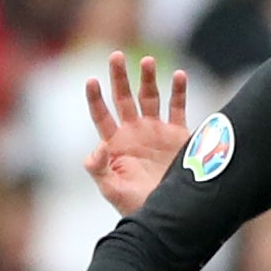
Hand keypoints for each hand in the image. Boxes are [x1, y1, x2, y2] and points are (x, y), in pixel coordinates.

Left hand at [81, 51, 189, 218]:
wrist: (170, 215)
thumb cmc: (137, 206)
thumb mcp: (113, 191)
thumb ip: (99, 170)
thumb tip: (95, 149)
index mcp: (115, 144)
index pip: (101, 115)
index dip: (95, 98)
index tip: (91, 80)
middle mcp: (134, 132)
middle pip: (124, 98)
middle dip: (119, 77)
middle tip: (116, 55)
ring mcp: (156, 131)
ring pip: (150, 97)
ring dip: (148, 78)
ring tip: (148, 61)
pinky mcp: (178, 134)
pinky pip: (177, 107)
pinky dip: (178, 91)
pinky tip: (179, 75)